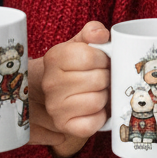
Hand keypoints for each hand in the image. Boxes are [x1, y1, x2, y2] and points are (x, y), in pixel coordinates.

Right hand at [40, 21, 111, 157]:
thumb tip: (101, 35)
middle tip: (100, 77)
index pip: (89, 56)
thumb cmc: (75, 64)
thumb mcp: (81, 43)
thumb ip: (92, 32)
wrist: (58, 89)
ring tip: (97, 91)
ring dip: (104, 96)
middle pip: (98, 79)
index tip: (100, 60)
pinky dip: (100, 116)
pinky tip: (94, 109)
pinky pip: (93, 123)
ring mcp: (55, 107)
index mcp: (54, 58)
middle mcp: (50, 83)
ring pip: (98, 101)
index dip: (102, 58)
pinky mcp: (64, 126)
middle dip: (106, 77)